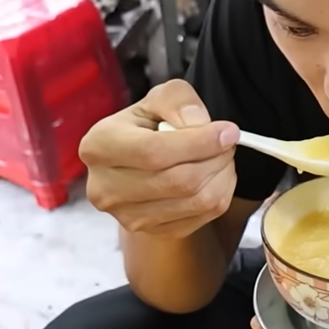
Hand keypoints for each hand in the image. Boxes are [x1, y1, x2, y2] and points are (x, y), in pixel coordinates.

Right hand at [80, 79, 240, 238]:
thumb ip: (179, 101)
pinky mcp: (151, 232)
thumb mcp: (161, 97)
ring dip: (222, 176)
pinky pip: (202, 217)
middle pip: (178, 181)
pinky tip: (216, 175)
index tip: (228, 132)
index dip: (198, 142)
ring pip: (195, 201)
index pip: (154, 152)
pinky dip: (220, 194)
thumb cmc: (149, 123)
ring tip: (223, 156)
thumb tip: (199, 123)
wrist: (141, 160)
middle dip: (215, 158)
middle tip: (229, 141)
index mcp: (99, 146)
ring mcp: (126, 216)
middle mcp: (105, 188)